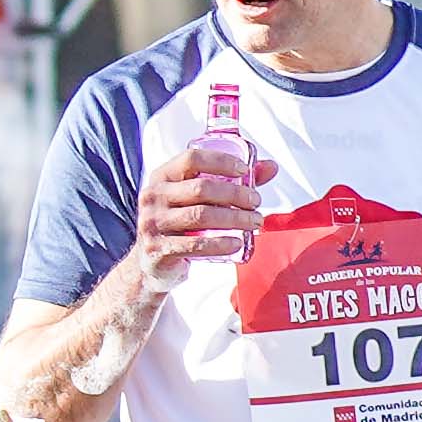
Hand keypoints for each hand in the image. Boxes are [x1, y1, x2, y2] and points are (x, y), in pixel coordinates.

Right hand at [130, 146, 270, 265]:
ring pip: (200, 216)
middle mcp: (153, 196)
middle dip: (235, 194)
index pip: (191, 159)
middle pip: (200, 188)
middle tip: (255, 201)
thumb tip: (270, 167)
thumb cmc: (179, 223)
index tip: (244, 170)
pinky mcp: (158, 249)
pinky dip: (220, 244)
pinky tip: (237, 242)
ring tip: (253, 221)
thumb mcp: (196, 198)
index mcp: (162, 177)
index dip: (220, 162)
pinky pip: (195, 245)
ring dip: (234, 218)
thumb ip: (232, 181)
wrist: (151, 262)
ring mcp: (152, 223)